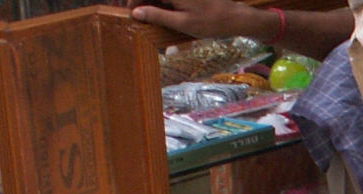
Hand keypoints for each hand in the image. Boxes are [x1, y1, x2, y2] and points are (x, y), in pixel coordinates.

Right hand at [130, 0, 259, 38]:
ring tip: (146, 17)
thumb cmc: (211, 22)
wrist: (235, 18)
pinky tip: (162, 15)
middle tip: (134, 16)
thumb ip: (158, 16)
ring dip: (151, 3)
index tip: (127, 12)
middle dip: (141, 2)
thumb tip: (136, 13)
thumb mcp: (182, 23)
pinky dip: (163, 4)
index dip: (133, 1)